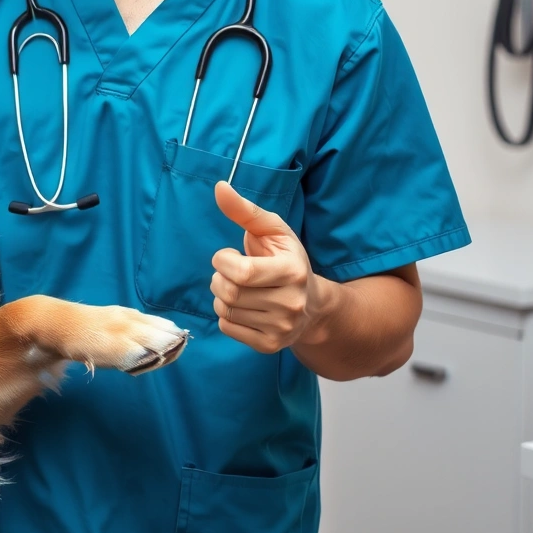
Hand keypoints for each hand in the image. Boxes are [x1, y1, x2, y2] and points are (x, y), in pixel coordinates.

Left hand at [209, 181, 332, 353]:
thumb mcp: (272, 231)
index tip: (230, 254)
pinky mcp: (270, 345)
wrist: (313, 306)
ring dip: (221, 295)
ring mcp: (281, 328)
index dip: (224, 260)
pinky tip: (242, 306)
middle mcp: (291, 303)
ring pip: (225, 310)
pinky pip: (227, 327)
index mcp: (293, 271)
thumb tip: (219, 187)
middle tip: (230, 272)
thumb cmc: (286, 259)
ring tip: (238, 288)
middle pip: (229, 292)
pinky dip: (226, 314)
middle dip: (219, 277)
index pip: (242, 273)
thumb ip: (245, 210)